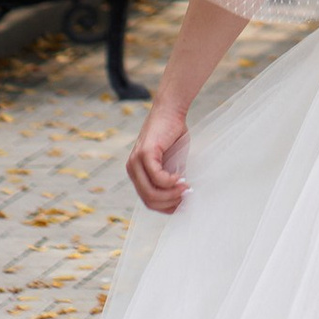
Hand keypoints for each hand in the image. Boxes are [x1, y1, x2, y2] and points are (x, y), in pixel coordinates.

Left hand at [127, 93, 191, 213]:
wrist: (171, 111)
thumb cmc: (173, 136)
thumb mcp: (173, 164)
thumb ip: (172, 181)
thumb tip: (182, 200)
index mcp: (137, 173)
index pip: (148, 201)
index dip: (166, 207)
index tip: (182, 204)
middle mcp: (132, 169)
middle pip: (149, 200)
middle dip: (170, 203)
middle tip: (186, 196)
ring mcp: (136, 162)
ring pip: (151, 193)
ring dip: (171, 194)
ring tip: (185, 188)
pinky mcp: (144, 154)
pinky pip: (157, 178)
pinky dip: (170, 182)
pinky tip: (180, 177)